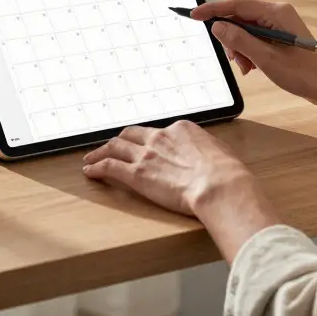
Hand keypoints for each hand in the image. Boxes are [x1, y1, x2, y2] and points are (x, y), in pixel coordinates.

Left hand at [84, 121, 284, 263]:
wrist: (219, 185)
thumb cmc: (227, 174)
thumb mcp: (219, 153)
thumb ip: (205, 151)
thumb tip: (206, 158)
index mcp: (181, 130)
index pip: (158, 132)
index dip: (149, 140)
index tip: (146, 146)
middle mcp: (160, 138)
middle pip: (131, 135)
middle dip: (120, 140)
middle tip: (111, 146)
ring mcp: (146, 155)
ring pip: (115, 148)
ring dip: (100, 151)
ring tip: (91, 158)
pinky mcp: (136, 175)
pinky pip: (109, 167)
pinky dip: (97, 168)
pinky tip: (90, 172)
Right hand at [191, 0, 316, 103]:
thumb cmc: (303, 74)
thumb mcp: (266, 59)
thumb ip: (239, 40)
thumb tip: (217, 26)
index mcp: (276, 13)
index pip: (236, 4)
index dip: (213, 9)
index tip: (194, 15)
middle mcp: (277, 13)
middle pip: (240, 17)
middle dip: (230, 37)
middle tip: (234, 59)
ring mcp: (279, 24)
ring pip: (246, 30)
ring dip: (240, 48)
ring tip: (247, 67)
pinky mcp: (280, 36)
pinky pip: (255, 38)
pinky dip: (249, 51)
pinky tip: (253, 67)